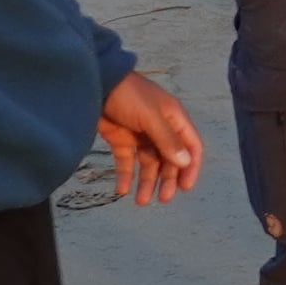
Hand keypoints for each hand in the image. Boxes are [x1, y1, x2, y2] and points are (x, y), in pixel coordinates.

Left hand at [96, 70, 202, 205]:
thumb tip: (185, 163)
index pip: (191, 146)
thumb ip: (167, 140)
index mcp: (174, 119)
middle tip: (162, 199)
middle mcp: (160, 128)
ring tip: (140, 201)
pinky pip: (127, 162)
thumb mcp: (151, 117)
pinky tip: (122, 190)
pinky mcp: (121, 139)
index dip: (190, 167)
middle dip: (167, 179)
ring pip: (149, 164)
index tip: (184, 187)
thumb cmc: (128, 95)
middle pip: (169, 159)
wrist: (94, 83)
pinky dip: (126, 176)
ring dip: (147, 182)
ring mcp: (140, 135)